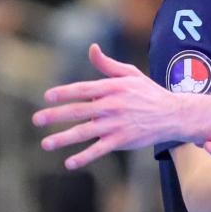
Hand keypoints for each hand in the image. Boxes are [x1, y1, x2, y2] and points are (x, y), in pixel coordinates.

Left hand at [33, 44, 175, 169]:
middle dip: (55, 115)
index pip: (83, 90)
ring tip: (45, 144)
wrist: (173, 114)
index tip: (48, 97)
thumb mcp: (131, 74)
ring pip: (85, 132)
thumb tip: (92, 48)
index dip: (64, 93)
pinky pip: (99, 149)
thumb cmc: (149, 93)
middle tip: (37, 120)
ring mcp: (116, 124)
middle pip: (78, 111)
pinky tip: (69, 163)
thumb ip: (107, 64)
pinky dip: (84, 157)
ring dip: (63, 138)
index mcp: (113, 88)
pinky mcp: (122, 140)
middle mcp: (112, 106)